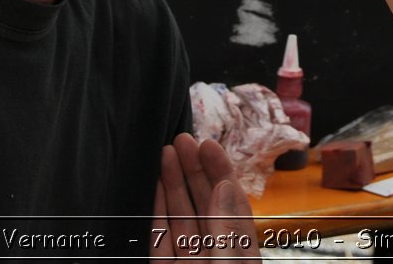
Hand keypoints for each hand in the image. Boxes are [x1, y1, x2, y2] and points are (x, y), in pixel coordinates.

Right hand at [151, 134, 255, 259]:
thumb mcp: (229, 263)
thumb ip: (227, 229)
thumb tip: (225, 186)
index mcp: (238, 254)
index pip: (233, 206)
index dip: (221, 172)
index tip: (208, 145)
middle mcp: (213, 255)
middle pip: (204, 206)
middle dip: (194, 171)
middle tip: (183, 141)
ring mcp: (188, 263)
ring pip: (179, 219)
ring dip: (172, 186)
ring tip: (165, 153)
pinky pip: (158, 239)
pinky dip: (155, 213)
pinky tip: (153, 187)